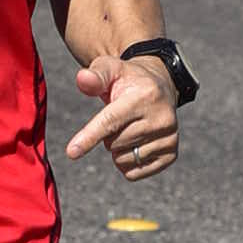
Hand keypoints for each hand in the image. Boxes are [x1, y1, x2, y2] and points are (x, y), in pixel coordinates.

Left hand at [64, 50, 180, 182]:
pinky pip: (134, 173)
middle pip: (113, 143)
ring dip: (117, 149)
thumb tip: (82, 79)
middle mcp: (162, 118)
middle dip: (107, 135)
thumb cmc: (127, 80)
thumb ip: (95, 75)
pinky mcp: (171, 154)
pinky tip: (135, 144)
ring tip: (128, 128)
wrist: (160, 87)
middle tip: (119, 118)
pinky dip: (126, 163)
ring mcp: (169, 137)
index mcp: (145, 96)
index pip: (111, 121)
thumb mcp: (110, 69)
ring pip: (123, 160)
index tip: (71, 152)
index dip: (90, 137)